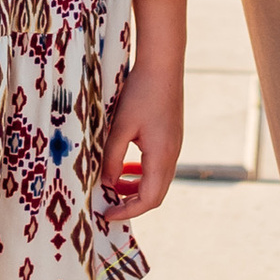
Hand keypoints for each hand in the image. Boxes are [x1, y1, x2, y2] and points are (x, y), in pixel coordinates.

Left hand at [100, 43, 184, 219]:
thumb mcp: (120, 127)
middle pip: (155, 194)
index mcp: (161, 156)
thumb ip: (113, 158)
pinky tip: (126, 167)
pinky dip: (141, 174)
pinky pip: (158, 166)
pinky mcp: (171, 137)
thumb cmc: (140, 93)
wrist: (163, 65)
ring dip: (136, 189)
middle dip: (131, 204)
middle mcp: (172, 155)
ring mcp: (174, 146)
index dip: (127, 211)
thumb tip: (107, 183)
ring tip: (113, 187)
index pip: (149, 199)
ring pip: (157, 181)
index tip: (106, 215)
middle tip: (107, 205)